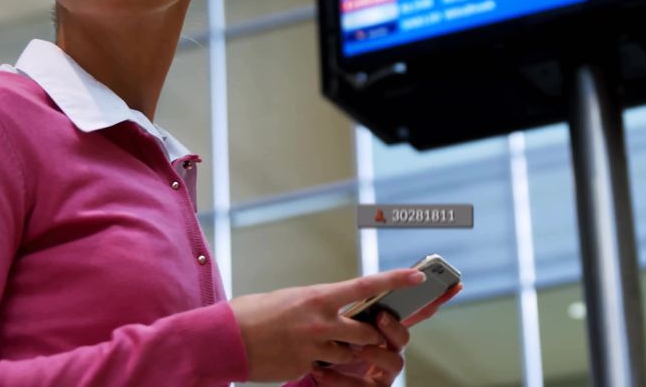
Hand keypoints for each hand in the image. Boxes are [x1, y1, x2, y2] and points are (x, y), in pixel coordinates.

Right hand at [228, 269, 427, 381]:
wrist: (226, 338)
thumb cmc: (255, 313)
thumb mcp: (291, 298)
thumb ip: (319, 303)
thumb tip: (336, 308)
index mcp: (319, 296)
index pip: (367, 285)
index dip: (396, 280)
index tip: (419, 276)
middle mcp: (322, 322)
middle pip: (368, 331)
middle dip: (372, 334)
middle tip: (368, 332)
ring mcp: (315, 347)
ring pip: (350, 353)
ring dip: (346, 351)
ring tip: (324, 343)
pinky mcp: (305, 366)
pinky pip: (327, 369)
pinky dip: (323, 364)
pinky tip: (303, 356)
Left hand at [310, 283, 463, 385]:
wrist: (310, 375)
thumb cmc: (327, 344)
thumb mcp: (340, 321)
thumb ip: (359, 307)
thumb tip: (370, 286)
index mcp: (386, 329)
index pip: (417, 313)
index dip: (436, 300)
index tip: (453, 284)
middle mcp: (390, 350)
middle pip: (404, 337)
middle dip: (394, 327)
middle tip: (379, 317)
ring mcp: (384, 372)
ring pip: (395, 362)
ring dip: (374, 353)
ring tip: (351, 345)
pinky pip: (365, 386)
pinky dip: (344, 379)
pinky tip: (324, 372)